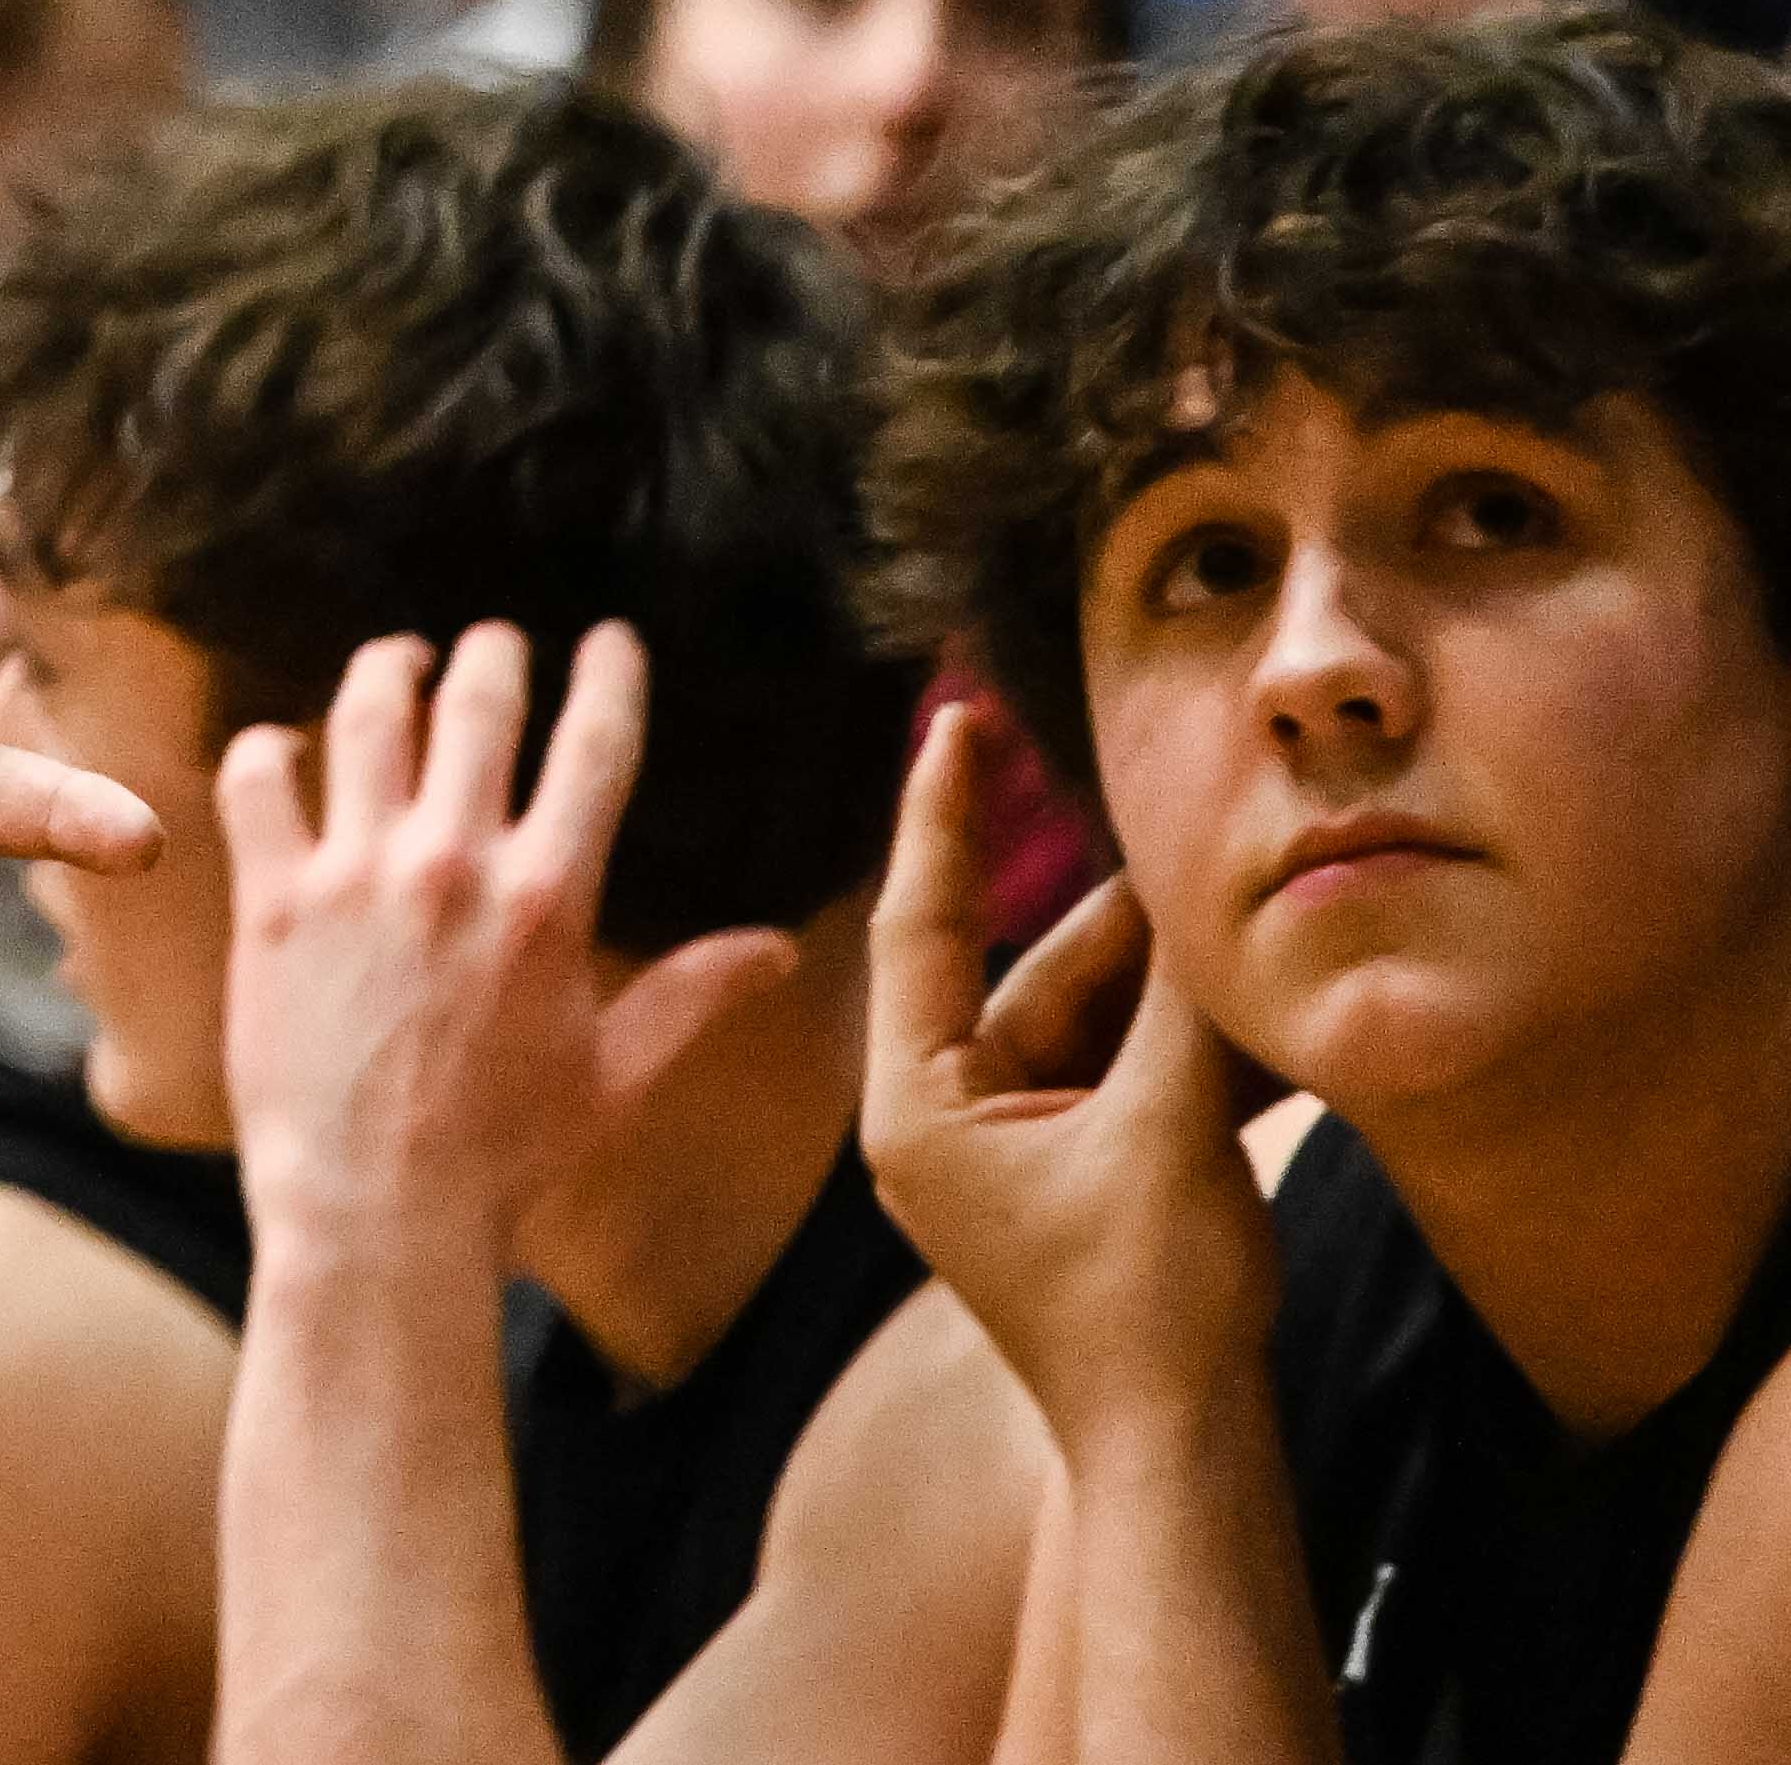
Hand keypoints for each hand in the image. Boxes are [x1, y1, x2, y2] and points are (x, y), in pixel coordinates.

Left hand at [220, 623, 798, 1278]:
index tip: (610, 639)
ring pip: (367, 718)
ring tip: (400, 661)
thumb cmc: (506, 1153)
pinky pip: (258, 779)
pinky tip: (283, 746)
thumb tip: (778, 949)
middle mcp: (452, 865)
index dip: (609, 679)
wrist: (378, 1208)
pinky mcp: (270, 897)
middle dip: (494, 656)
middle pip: (478, 707)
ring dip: (388, 672)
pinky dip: (270, 747)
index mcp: (548, 900)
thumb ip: (693, 996)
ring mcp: (352, 873)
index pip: (595, 750)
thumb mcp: (618, 1074)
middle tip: (497, 642)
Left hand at [859, 698, 1279, 1453]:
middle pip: (1023, 973)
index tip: (952, 718)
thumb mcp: (1170, 1131)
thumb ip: (1180, 1008)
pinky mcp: (1069, 1180)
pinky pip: (1117, 1079)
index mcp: (917, 1100)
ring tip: (1234, 909)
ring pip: (1085, 1024)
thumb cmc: (1153, 1302)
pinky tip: (1251, 998)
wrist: (1180, 1450)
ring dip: (1161, 982)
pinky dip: (1178, 1046)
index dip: (944, 814)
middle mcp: (941, 1116)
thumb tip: (1193, 892)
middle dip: (1112, 916)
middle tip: (1181, 831)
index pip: (923, 922)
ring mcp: (1005, 1151)